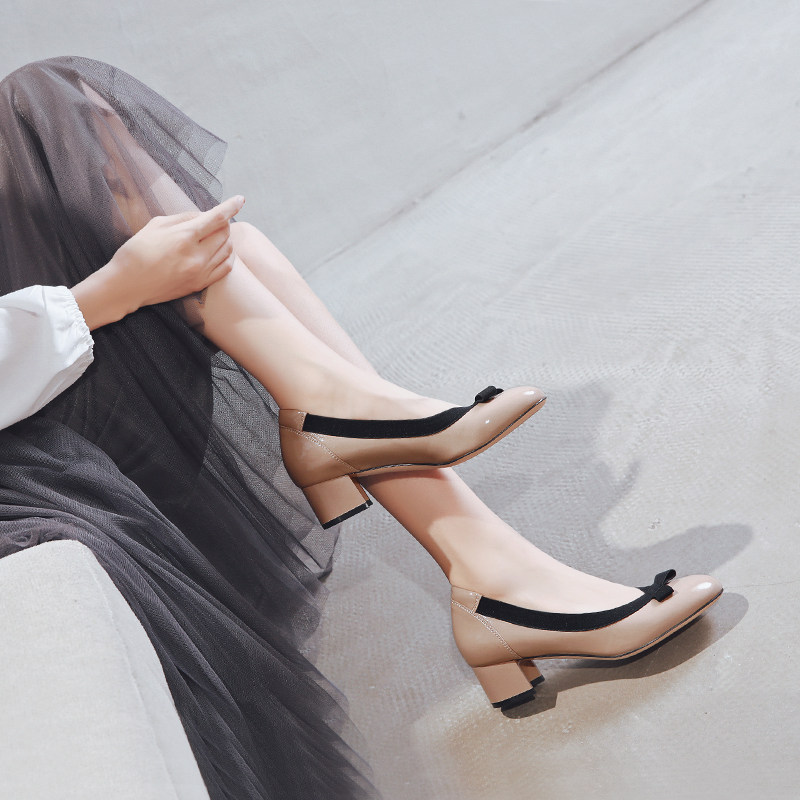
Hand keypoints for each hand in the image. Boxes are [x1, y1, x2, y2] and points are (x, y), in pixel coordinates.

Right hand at [71, 195, 244, 329]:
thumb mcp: (156, 225)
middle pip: (225, 233)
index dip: (231, 206)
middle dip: (224, 223)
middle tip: (215, 220)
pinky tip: (222, 250)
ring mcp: (200, 272)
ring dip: (226, 238)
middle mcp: (196, 256)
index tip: (240, 199)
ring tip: (216, 234)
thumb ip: (183, 217)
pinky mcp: (200, 284)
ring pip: (228, 250)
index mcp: (183, 237)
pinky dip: (228, 255)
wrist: (126, 285)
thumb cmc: (136, 252)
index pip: (216, 218)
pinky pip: (226, 267)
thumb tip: (203, 215)